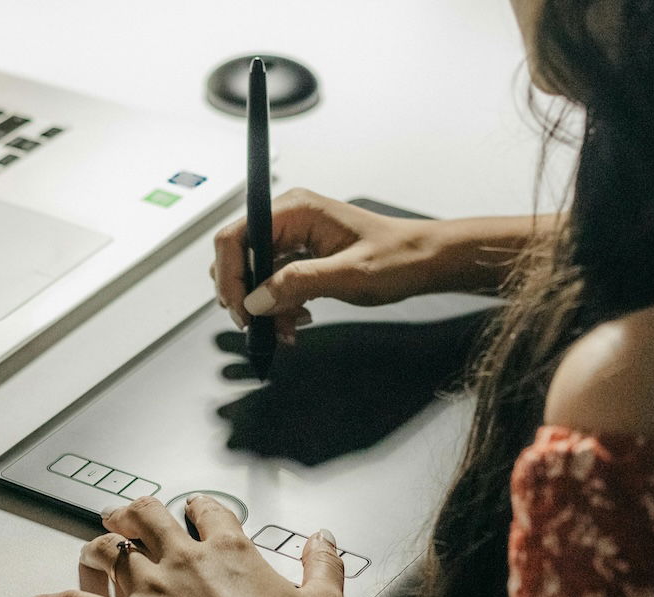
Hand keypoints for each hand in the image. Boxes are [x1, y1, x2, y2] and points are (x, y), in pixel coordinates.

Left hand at [23, 495, 346, 596]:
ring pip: (109, 551)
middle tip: (121, 518)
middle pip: (146, 516)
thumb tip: (324, 538)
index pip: (204, 511)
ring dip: (96, 549)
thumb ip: (324, 563)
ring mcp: (153, 589)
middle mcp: (185, 559)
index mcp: (229, 550)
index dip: (194, 508)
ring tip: (90, 552)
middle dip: (130, 514)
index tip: (191, 511)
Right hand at [210, 188, 450, 340]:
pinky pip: (271, 283)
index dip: (229, 276)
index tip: (241, 310)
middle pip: (237, 257)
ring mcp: (292, 238)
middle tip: (259, 326)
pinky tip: (296, 320)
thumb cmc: (398, 256)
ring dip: (262, 307)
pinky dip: (277, 306)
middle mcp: (288, 219)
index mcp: (296, 210)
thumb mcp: (350, 273)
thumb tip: (257, 300)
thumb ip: (300, 283)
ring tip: (286, 328)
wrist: (424, 261)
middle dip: (244, 296)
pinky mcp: (299, 257)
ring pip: (253, 275)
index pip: (236, 237)